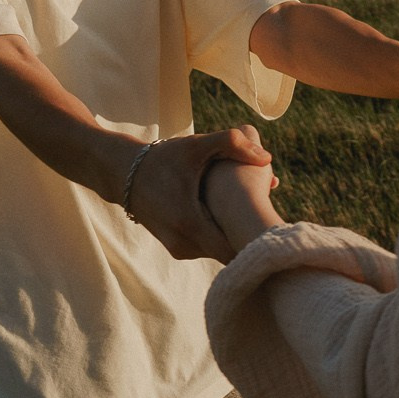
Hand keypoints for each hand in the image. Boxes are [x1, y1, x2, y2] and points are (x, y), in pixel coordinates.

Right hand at [127, 126, 272, 260]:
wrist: (124, 174)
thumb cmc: (164, 158)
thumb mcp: (197, 146)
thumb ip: (233, 144)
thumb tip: (267, 159)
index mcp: (189, 223)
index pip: (234, 250)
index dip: (256, 241)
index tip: (274, 228)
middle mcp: (184, 244)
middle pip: (230, 252)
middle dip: (249, 236)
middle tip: (272, 218)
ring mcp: (180, 249)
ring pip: (220, 251)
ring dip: (235, 236)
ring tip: (257, 216)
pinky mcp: (178, 249)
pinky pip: (209, 248)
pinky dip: (222, 235)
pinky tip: (235, 218)